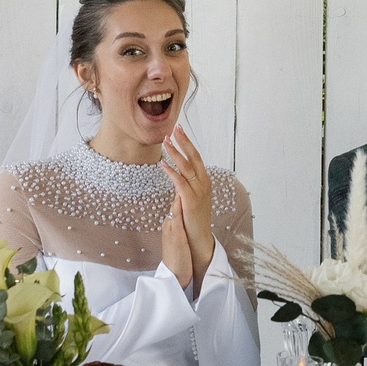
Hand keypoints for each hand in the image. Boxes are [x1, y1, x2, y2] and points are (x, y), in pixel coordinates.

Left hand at [160, 125, 214, 289]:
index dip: (188, 143)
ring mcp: (199, 192)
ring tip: (165, 142)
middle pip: (194, 157)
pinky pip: (180, 183)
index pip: (196, 157)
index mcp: (204, 181)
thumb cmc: (194, 218)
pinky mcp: (191, 201)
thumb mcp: (191, 197)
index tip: (180, 131)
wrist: (200, 237)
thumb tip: (177, 174)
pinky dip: (171, 172)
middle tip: (175, 128)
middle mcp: (204, 183)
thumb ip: (186, 185)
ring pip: (187, 167)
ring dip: (175, 153)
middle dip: (184, 142)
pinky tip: (162, 164)